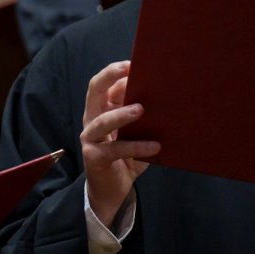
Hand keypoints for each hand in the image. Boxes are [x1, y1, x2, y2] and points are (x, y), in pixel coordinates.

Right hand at [80, 61, 159, 226]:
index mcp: (101, 109)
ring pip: (102, 121)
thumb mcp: (134, 133)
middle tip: (128, 68)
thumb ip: (140, 116)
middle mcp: (92, 119)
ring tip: (140, 110)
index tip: (136, 62)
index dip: (116, 71)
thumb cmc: (126, 156)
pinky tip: (155, 146)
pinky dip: (136, 147)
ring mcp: (91, 139)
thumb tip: (163, 95)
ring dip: (121, 114)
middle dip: (108, 76)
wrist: (111, 190)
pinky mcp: (95, 157)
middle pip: (93, 91)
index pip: (104, 83)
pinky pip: (116, 149)